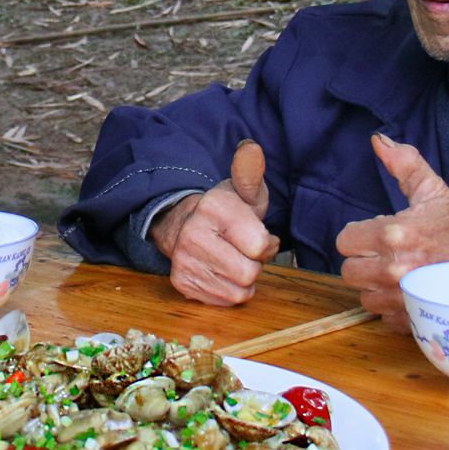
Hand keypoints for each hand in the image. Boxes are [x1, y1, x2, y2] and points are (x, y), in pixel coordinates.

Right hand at [149, 139, 280, 305]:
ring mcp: (183, 260)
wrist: (188, 226)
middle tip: (243, 250)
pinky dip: (229, 291)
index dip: (267, 243)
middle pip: (250, 272)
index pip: (260, 245)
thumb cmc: (227, 212)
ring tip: (233, 259)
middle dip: (254, 264)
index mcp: (212, 207)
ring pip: (238, 291)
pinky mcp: (181, 283)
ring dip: (243, 279)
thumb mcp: (243, 190)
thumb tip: (251, 148)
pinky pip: (224, 301)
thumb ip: (250, 172)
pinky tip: (221, 272)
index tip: (257, 234)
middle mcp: (192, 234)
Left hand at [336, 133, 448, 330]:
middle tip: (388, 255)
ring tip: (401, 275)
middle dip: (365, 262)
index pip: (345, 240)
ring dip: (377, 287)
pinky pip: (384, 316)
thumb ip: (405, 166)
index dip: (359, 236)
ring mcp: (401, 298)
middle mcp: (392, 269)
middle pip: (349, 271)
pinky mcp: (412, 319)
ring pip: (365, 296)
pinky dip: (394, 307)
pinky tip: (412, 293)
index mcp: (393, 234)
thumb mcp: (437, 194)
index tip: (377, 235)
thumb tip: (379, 141)